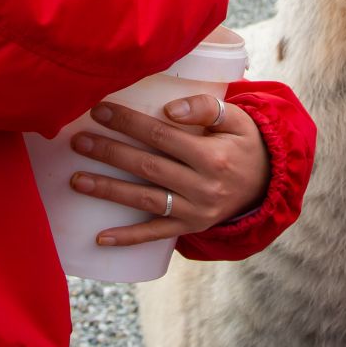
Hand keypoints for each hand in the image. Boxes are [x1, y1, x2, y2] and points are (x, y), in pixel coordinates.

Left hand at [68, 93, 267, 246]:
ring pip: (144, 200)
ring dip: (108, 191)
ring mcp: (195, 211)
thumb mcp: (237, 119)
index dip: (128, 123)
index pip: (162, 135)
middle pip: (147, 167)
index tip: (99, 111)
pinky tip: (99, 238)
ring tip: (76, 180)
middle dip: (109, 153)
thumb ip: (206, 108)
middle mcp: (203, 187)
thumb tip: (169, 110)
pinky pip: (155, 234)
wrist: (268, 183)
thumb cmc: (244, 143)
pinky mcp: (190, 227)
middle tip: (78, 141)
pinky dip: (127, 238)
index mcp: (213, 156)